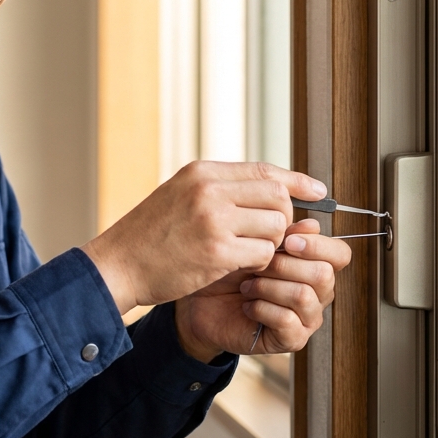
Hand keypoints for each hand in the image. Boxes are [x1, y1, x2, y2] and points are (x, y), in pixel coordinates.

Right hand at [81, 161, 327, 314]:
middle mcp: (209, 189)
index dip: (296, 180)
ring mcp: (213, 219)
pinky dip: (258, 263)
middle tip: (268, 236)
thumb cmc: (149, 235)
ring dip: (269, 244)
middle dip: (283, 218)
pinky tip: (237, 267)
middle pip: (277, 196)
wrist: (118, 264)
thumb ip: (219, 191)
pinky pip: (263, 253)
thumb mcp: (180, 196)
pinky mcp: (216, 251)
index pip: (263, 170)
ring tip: (246, 253)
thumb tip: (268, 192)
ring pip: (275, 225)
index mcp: (202, 172)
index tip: (318, 191)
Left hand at [174, 218, 351, 359]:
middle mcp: (319, 293)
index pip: (340, 255)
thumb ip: (284, 232)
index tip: (287, 241)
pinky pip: (286, 320)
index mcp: (316, 266)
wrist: (204, 302)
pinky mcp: (292, 339)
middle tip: (256, 264)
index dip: (318, 245)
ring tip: (247, 286)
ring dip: (268, 286)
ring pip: (303, 296)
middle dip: (283, 265)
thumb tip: (311, 225)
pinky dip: (261, 308)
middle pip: (323, 274)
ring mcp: (308, 318)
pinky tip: (247, 305)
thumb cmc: (232, 270)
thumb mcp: (255, 243)